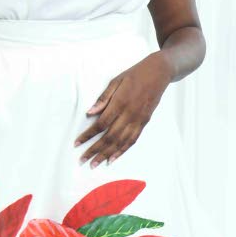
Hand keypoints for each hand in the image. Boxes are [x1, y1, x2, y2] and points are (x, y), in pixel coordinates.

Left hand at [75, 53, 171, 167]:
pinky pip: (132, 140)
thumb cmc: (135, 74)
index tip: (77, 143)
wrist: (159, 73)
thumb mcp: (116, 81)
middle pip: (109, 137)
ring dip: (106, 154)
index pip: (100, 124)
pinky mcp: (144, 122)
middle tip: (83, 160)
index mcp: (120, 102)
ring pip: (120, 142)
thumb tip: (90, 112)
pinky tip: (113, 159)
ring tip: (95, 164)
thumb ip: (103, 98)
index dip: (88, 135)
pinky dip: (122, 151)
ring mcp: (138, 120)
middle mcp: (129, 114)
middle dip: (95, 150)